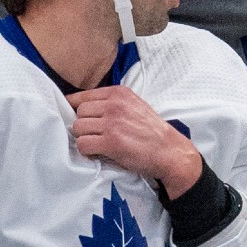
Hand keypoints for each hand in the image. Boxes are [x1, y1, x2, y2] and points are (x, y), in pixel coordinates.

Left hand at [68, 87, 203, 197]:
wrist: (169, 150)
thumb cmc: (151, 131)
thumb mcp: (134, 105)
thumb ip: (112, 103)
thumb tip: (82, 107)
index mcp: (119, 93)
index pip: (82, 96)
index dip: (77, 110)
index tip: (81, 119)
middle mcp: (114, 104)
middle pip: (79, 112)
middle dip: (84, 125)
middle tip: (96, 134)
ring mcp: (112, 123)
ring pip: (78, 128)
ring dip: (85, 138)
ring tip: (99, 143)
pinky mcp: (111, 142)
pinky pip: (83, 144)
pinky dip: (88, 151)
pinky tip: (99, 152)